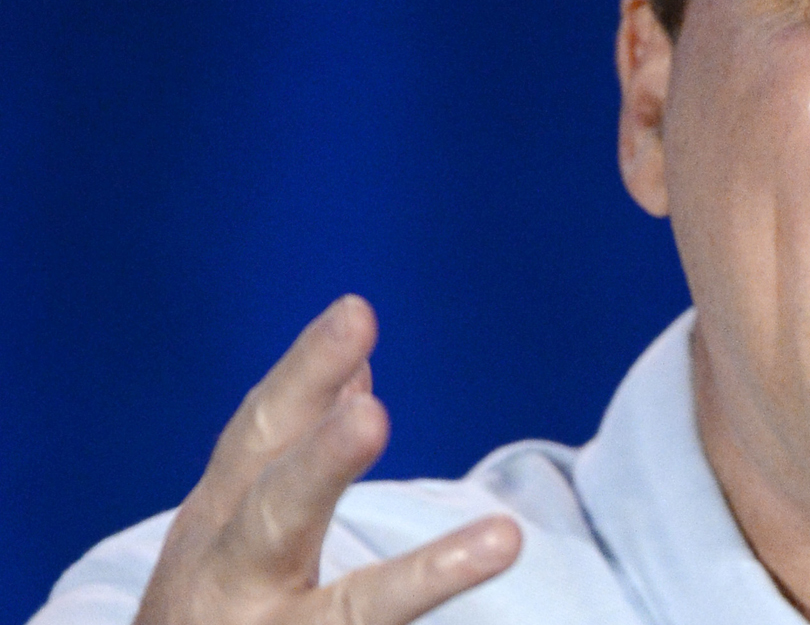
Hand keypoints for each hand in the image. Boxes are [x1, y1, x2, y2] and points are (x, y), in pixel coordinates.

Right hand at [133, 295, 520, 624]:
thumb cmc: (210, 610)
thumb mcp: (232, 529)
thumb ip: (292, 453)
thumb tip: (356, 372)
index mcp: (216, 526)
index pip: (260, 436)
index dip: (303, 375)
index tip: (355, 311)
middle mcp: (227, 582)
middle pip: (276, 515)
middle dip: (320, 464)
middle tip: (373, 415)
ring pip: (347, 615)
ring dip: (424, 579)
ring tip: (503, 540)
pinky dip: (435, 603)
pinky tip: (504, 576)